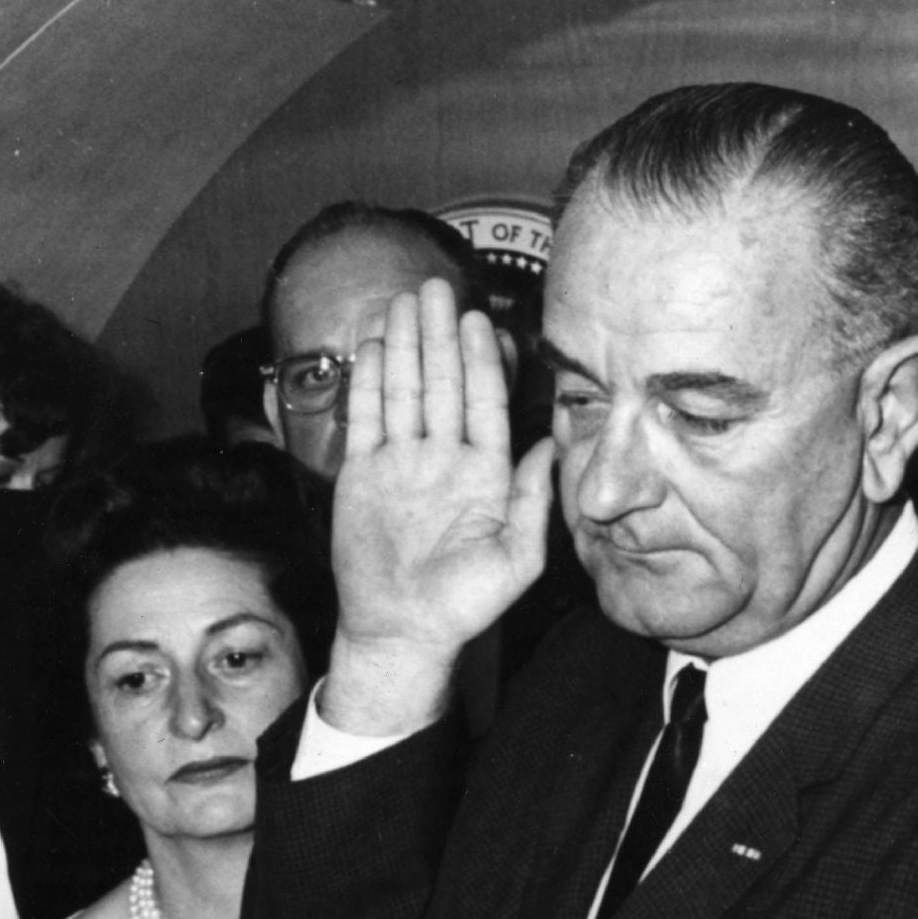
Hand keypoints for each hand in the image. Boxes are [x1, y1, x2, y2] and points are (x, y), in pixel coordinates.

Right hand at [323, 277, 554, 739]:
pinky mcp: (363, 472)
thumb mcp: (516, 559)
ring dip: (407, 345)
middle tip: (437, 287)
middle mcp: (444, 458)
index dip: (481, 361)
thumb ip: (534, 500)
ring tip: (406, 300)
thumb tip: (554, 443)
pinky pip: (368, 416)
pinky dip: (372, 380)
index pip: (484, 403)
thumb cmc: (464, 606)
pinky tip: (377, 344)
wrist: (401, 631)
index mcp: (484, 473)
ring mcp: (402, 462)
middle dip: (440, 335)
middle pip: (443, 384)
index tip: (479, 319)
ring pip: (405, 390)